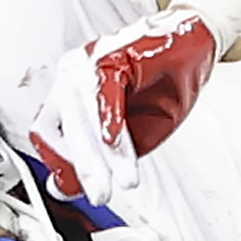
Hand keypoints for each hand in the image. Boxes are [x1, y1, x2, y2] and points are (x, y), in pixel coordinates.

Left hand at [25, 9, 219, 207]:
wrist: (190, 44)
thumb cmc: (161, 84)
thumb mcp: (128, 133)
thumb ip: (100, 157)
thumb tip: (67, 187)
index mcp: (69, 95)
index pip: (49, 134)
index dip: (58, 163)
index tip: (69, 189)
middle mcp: (72, 77)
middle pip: (64, 127)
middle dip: (84, 168)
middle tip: (100, 195)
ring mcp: (90, 63)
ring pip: (84, 113)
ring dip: (101, 151)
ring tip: (116, 179)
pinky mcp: (113, 55)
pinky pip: (106, 89)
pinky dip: (110, 116)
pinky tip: (114, 140)